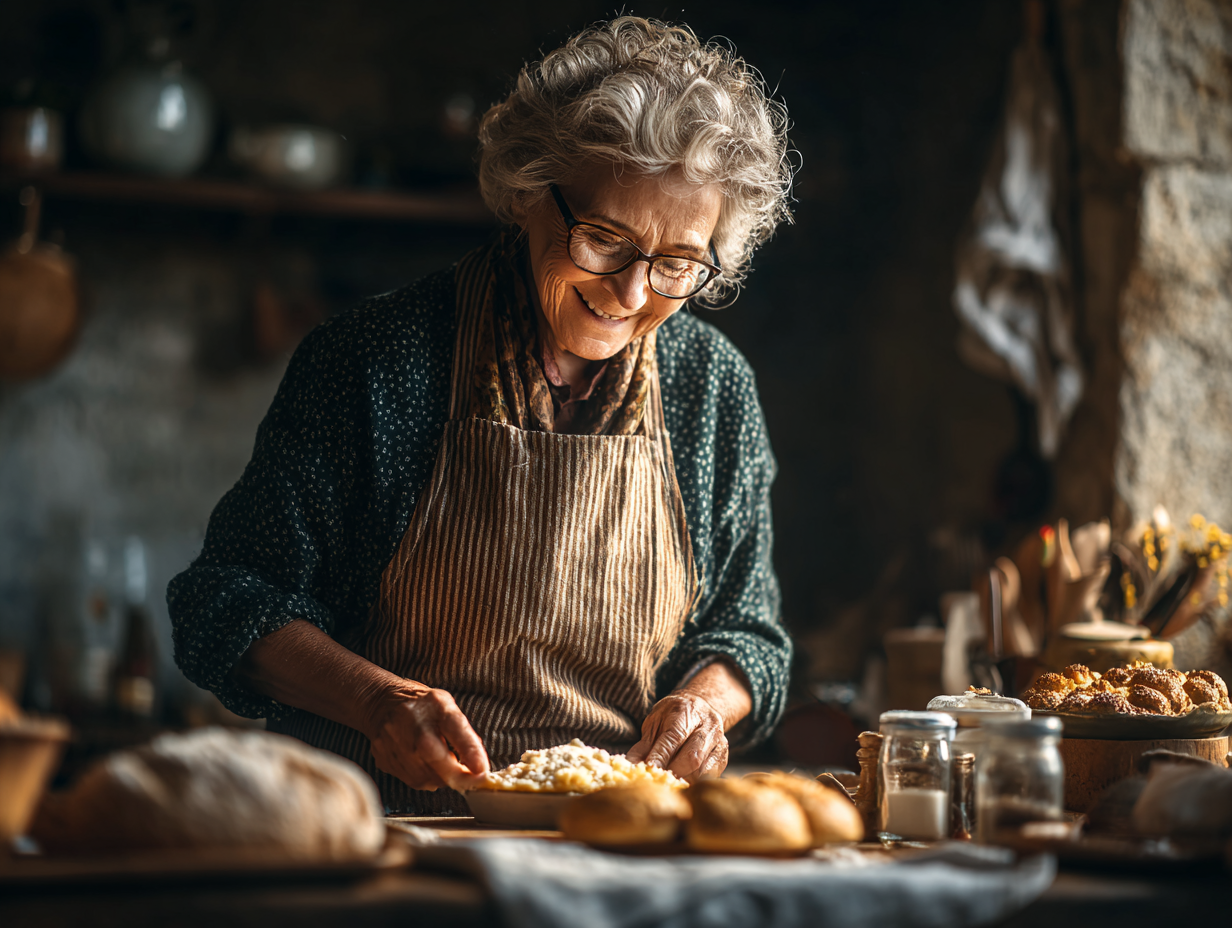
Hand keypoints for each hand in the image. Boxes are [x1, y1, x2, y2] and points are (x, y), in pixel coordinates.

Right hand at [363, 682, 490, 791]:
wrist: (379, 703)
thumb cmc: (420, 705)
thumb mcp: (446, 706)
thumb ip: (463, 733)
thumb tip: (479, 763)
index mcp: (435, 708)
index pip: (458, 732)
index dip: (473, 754)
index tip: (483, 771)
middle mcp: (415, 729)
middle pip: (442, 766)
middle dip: (461, 777)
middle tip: (471, 777)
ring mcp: (398, 748)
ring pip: (430, 780)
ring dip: (443, 778)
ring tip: (443, 762)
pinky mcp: (387, 763)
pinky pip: (414, 781)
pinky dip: (426, 778)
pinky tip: (425, 764)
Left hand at [626, 691, 728, 782]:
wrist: (701, 705)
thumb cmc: (673, 715)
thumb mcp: (655, 721)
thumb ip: (644, 744)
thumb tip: (630, 765)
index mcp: (686, 711)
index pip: (673, 737)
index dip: (661, 755)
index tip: (649, 770)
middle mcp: (707, 725)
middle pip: (692, 755)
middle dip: (673, 772)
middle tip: (657, 782)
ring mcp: (719, 741)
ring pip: (703, 768)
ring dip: (683, 781)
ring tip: (668, 788)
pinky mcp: (723, 756)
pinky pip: (711, 775)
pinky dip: (695, 783)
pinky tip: (683, 786)